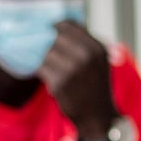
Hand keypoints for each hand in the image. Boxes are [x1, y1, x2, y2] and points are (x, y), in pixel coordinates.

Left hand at [37, 21, 117, 138]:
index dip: (57, 27)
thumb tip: (56, 24)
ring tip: (55, 69)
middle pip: (55, 38)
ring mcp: (72, 70)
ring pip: (46, 53)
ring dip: (47, 60)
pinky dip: (43, 72)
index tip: (51, 32)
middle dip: (51, 44)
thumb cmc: (96, 84)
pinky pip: (41, 68)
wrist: (98, 115)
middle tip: (51, 52)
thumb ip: (83, 42)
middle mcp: (86, 57)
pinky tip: (52, 78)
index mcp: (97, 48)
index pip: (68, 24)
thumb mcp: (99, 60)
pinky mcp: (59, 84)